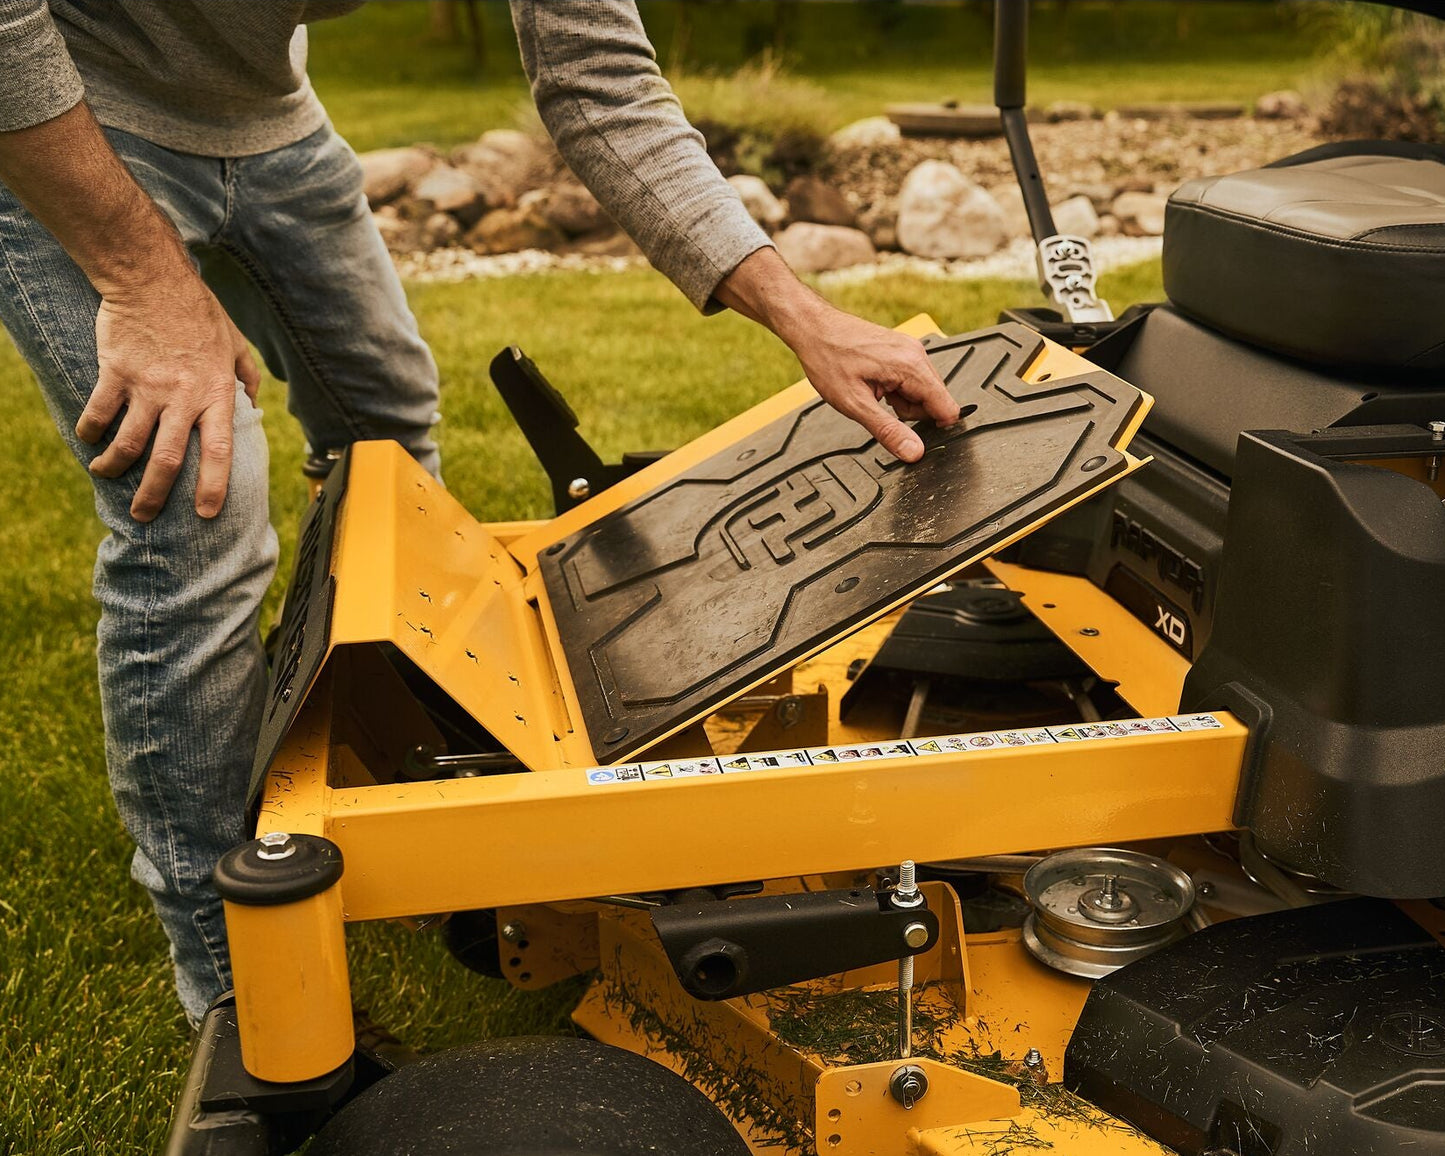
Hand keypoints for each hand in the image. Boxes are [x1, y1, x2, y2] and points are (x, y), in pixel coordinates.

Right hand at [77, 269, 259, 521]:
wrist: (152, 278)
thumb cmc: (199, 312)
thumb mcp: (235, 343)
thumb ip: (247, 376)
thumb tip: (253, 402)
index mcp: (216, 394)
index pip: (219, 452)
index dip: (212, 487)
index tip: (206, 514)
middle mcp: (182, 397)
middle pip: (167, 460)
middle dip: (154, 495)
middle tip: (144, 516)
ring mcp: (147, 386)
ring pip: (128, 443)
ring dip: (113, 467)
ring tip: (106, 475)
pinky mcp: (115, 373)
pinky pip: (98, 413)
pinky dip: (90, 432)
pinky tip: (89, 440)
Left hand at [713, 247, 956, 461]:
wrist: (813, 328)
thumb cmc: (828, 359)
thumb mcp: (855, 404)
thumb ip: (888, 431)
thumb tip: (914, 452)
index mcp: (911, 366)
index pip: (947, 407)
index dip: (932, 427)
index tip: (908, 430)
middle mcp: (916, 353)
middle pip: (934, 400)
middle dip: (910, 412)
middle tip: (878, 404)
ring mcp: (910, 348)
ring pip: (922, 390)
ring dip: (901, 400)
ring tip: (872, 391)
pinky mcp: (901, 348)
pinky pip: (911, 378)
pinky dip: (895, 387)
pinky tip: (873, 382)